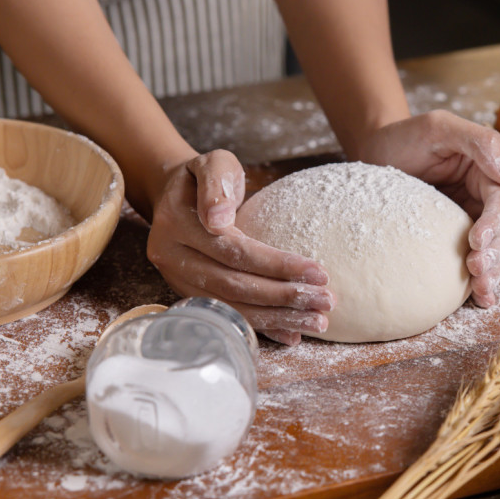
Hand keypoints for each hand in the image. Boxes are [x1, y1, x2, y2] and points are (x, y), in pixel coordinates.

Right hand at [146, 149, 335, 344]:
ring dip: (278, 317)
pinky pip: (228, 315)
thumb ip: (217, 183)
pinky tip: (291, 335)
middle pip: (234, 285)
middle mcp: (173, 257)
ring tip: (318, 321)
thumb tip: (219, 218)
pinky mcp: (190, 295)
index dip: (276, 264)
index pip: (234, 251)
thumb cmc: (202, 178)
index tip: (317, 271)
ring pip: (232, 307)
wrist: (173, 196)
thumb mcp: (211, 163)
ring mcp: (178, 280)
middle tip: (326, 301)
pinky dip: (262, 327)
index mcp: (178, 224)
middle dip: (284, 297)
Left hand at [357, 110, 499, 307]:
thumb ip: (479, 142)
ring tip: (481, 291)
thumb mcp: (439, 127)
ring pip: (498, 250)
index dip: (494, 222)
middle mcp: (486, 198)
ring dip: (494, 272)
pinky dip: (482, 281)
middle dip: (497, 253)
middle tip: (477, 271)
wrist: (374, 153)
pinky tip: (480, 299)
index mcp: (488, 172)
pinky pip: (478, 260)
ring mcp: (473, 220)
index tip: (477, 241)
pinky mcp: (456, 239)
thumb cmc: (406, 137)